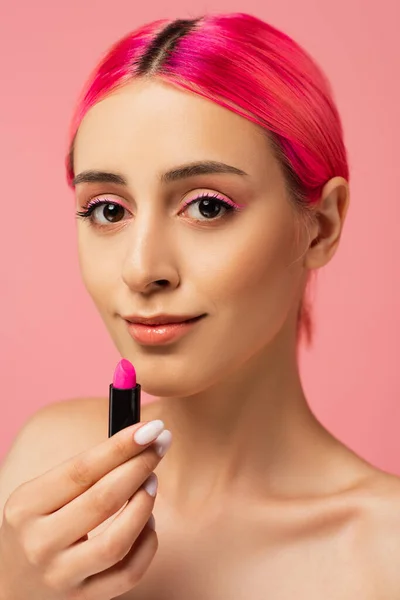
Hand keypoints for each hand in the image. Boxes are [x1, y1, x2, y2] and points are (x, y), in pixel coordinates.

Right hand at [0, 419, 170, 599]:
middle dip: (140, 466)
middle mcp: (40, 543)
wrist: (10, 581)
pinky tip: (149, 523)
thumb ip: (82, 472)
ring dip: (145, 505)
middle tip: (160, 446)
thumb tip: (136, 441)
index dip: (121, 446)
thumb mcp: (41, 494)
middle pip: (104, 500)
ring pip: (118, 541)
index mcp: (26, 507)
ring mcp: (61, 575)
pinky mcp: (82, 599)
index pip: (82, 469)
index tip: (150, 429)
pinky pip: (128, 574)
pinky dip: (147, 544)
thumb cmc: (36, 525)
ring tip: (152, 483)